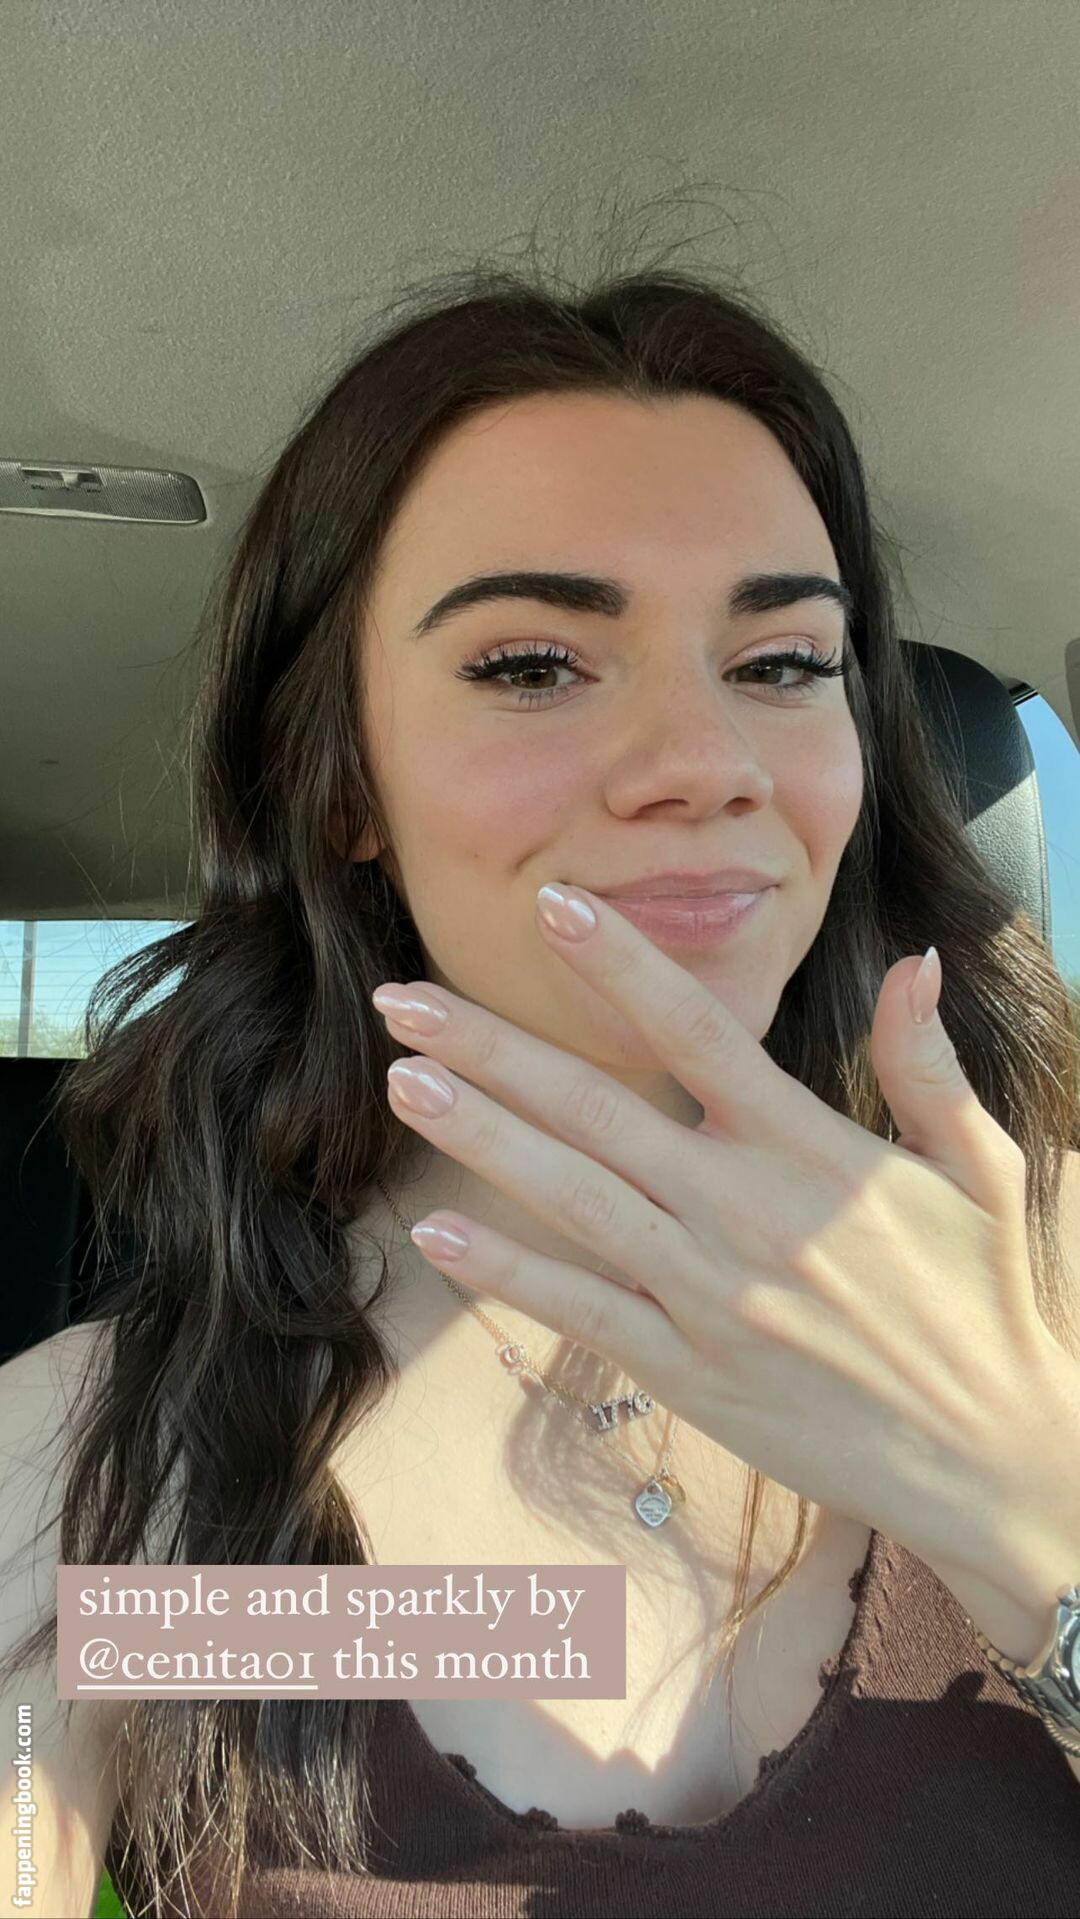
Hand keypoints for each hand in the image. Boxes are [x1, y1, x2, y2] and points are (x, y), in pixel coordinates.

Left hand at [371, 881, 1056, 1576]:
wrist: (991, 1462)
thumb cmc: (982, 1304)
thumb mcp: (982, 1171)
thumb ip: (926, 1067)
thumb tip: (915, 961)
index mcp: (813, 1150)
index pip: (701, 1033)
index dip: (621, 965)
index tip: (553, 904)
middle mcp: (748, 1213)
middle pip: (600, 1111)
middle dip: (494, 1049)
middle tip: (404, 1000)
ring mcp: (711, 1297)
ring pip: (574, 1200)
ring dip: (480, 1139)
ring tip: (403, 1082)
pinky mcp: (690, 1373)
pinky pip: (582, 1312)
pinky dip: (508, 1274)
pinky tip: (437, 1235)